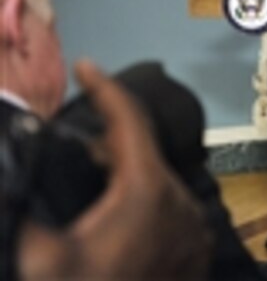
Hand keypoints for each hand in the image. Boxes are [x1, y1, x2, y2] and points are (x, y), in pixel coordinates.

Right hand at [17, 60, 210, 280]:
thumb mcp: (40, 256)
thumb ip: (24, 205)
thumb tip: (12, 168)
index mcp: (146, 190)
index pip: (128, 120)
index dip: (105, 87)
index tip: (87, 65)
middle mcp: (178, 200)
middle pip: (142, 151)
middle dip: (107, 137)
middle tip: (72, 133)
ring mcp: (191, 225)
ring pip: (156, 179)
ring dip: (123, 170)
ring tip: (87, 167)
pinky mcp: (194, 248)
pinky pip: (166, 207)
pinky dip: (140, 198)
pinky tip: (112, 208)